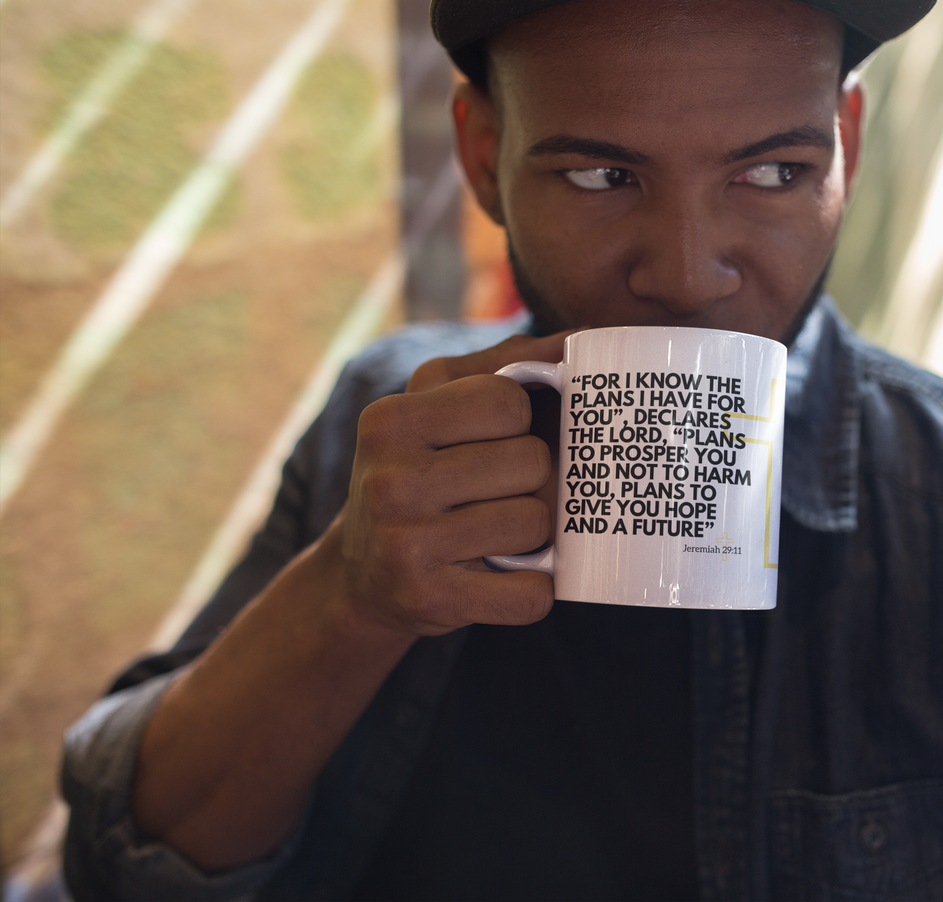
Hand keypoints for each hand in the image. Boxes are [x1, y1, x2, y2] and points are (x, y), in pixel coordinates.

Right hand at [331, 332, 569, 636]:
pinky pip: (530, 595)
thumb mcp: (438, 403)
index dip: (517, 421)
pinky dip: (535, 589)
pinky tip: (509, 576)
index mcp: (390, 420)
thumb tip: (581, 340)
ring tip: (499, 530)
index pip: (508, 402)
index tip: (493, 438)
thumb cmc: (420, 470)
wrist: (361, 572)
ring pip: (535, 524)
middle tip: (499, 491)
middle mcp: (389, 482)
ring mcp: (406, 547)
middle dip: (531, 477)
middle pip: (531, 463)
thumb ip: (507, 362)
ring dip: (534, 532)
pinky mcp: (432, 602)